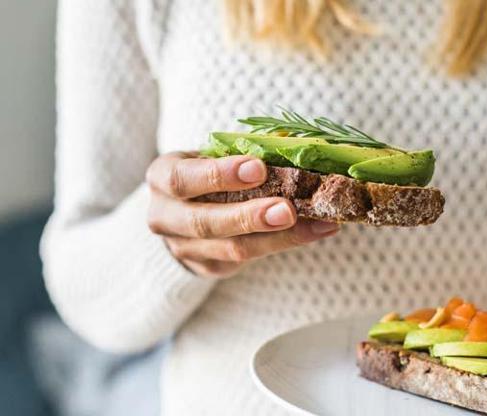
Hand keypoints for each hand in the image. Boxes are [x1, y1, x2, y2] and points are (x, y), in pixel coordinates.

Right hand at [145, 151, 339, 277]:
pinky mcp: (208, 267)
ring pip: (233, 249)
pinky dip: (287, 243)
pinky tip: (317, 230)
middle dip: (249, 217)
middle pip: (205, 223)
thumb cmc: (207, 172)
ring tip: (318, 224)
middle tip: (288, 209)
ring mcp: (184, 248)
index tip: (258, 168)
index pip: (182, 178)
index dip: (218, 175)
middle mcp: (165, 216)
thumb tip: (296, 143)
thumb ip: (246, 150)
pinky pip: (249, 260)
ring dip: (280, 237)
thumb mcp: (214, 154)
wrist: (184, 211)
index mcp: (162, 178)